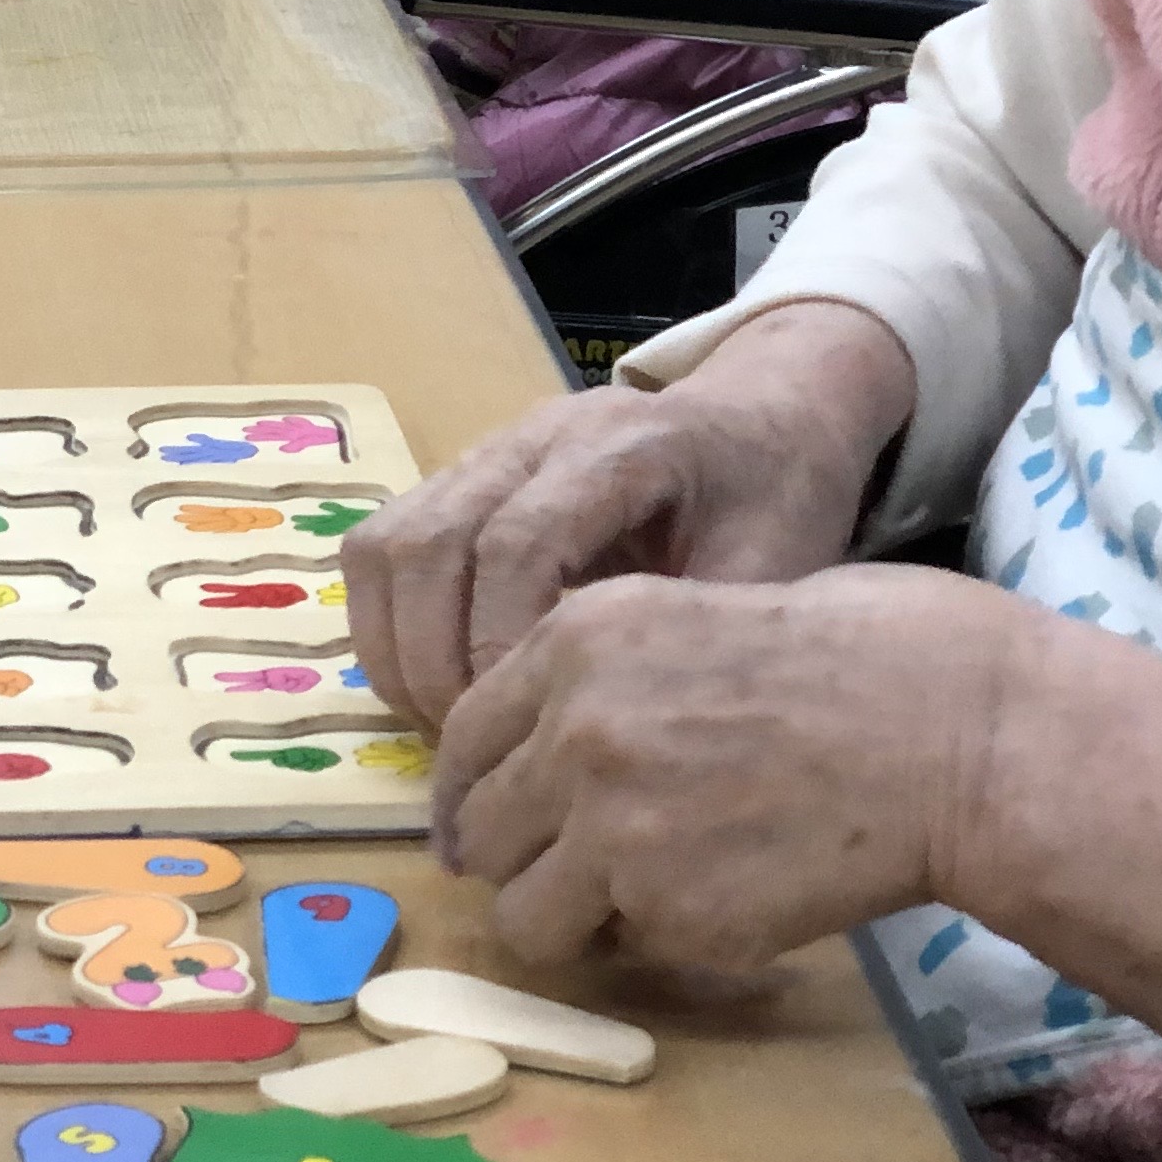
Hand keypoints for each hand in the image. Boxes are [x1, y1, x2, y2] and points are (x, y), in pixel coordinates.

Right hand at [345, 302, 915, 731]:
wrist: (762, 415)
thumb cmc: (778, 491)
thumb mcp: (779, 562)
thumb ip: (702, 637)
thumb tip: (628, 746)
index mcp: (619, 448)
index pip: (518, 540)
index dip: (498, 639)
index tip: (518, 724)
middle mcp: (533, 437)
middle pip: (431, 539)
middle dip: (433, 659)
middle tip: (470, 747)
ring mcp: (486, 451)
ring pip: (389, 541)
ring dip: (397, 646)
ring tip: (443, 727)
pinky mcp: (460, 478)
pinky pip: (382, 545)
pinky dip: (386, 624)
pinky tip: (430, 687)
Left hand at [433, 564, 1020, 965]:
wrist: (949, 732)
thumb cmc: (855, 654)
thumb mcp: (688, 612)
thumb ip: (600, 674)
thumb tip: (542, 745)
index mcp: (572, 639)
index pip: (461, 738)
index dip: (476, 787)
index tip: (498, 818)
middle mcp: (571, 730)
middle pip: (476, 830)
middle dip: (516, 855)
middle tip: (569, 869)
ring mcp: (612, 826)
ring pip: (520, 911)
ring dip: (567, 914)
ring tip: (635, 899)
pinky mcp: (666, 911)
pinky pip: (614, 947)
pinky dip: (654, 940)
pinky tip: (720, 899)